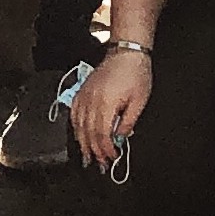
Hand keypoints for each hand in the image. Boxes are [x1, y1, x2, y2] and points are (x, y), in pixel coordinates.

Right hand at [69, 48, 150, 168]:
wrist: (126, 52)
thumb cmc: (136, 74)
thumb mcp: (140, 101)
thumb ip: (128, 121)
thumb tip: (121, 137)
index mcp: (106, 103)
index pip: (102, 133)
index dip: (106, 148)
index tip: (112, 157)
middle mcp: (91, 100)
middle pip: (88, 132)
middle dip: (94, 150)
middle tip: (99, 163)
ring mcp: (84, 95)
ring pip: (78, 124)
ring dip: (83, 142)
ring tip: (87, 155)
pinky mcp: (82, 91)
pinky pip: (74, 113)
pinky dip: (76, 126)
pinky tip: (79, 134)